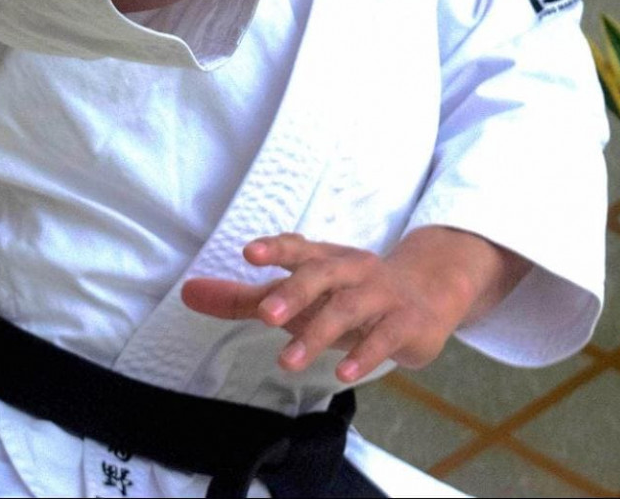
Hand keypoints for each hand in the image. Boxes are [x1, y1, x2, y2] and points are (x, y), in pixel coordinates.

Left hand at [179, 229, 523, 382]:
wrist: (430, 292)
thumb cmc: (349, 293)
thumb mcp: (300, 294)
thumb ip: (244, 297)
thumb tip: (189, 292)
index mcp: (325, 259)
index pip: (298, 248)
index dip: (276, 248)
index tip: (248, 253)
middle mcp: (352, 271)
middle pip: (322, 273)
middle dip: (294, 291)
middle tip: (265, 313)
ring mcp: (382, 296)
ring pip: (349, 308)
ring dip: (318, 333)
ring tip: (287, 360)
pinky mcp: (406, 324)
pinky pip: (385, 337)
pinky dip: (364, 354)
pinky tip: (343, 372)